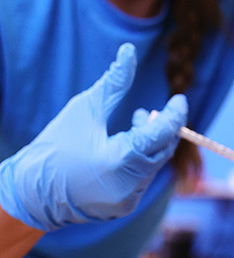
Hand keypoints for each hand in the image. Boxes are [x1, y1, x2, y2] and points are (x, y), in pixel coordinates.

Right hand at [0, 43, 187, 230]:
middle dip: (163, 128)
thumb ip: (114, 81)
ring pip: (155, 165)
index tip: (179, 99)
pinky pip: (143, 179)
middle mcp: (130, 184)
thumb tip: (129, 50)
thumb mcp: (85, 109)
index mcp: (122, 160)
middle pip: (164, 149)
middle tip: (149, 111)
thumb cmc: (55, 145)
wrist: (29, 193)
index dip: (175, 114)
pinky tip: (126, 148)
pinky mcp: (124, 207)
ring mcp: (128, 199)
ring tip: (134, 125)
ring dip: (151, 144)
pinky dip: (141, 161)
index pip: (163, 133)